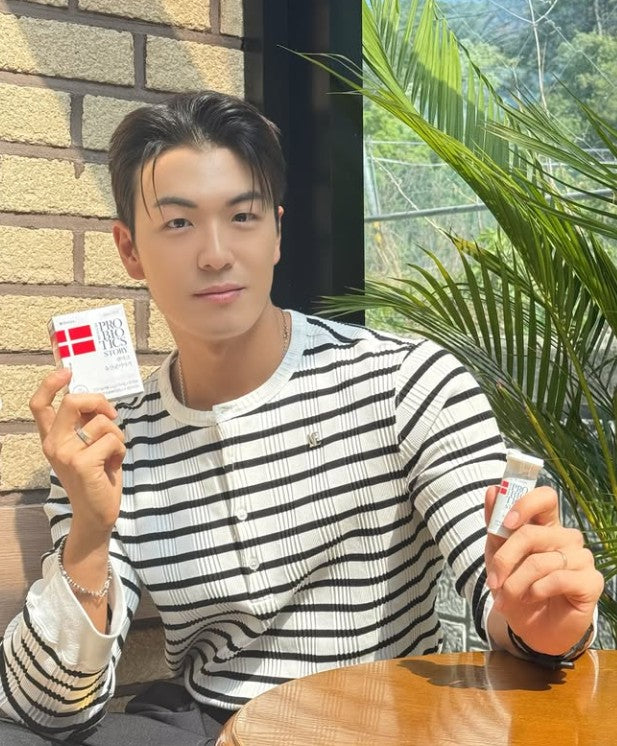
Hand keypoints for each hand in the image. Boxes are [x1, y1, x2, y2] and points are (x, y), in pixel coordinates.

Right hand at [30, 368, 125, 536]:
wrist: (96, 513)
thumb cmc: (97, 476)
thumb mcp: (88, 445)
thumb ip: (87, 424)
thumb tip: (98, 401)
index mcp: (52, 437)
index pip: (39, 405)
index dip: (50, 383)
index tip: (67, 370)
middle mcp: (53, 444)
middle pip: (74, 401)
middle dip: (100, 401)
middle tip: (112, 414)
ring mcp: (65, 453)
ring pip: (102, 422)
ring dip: (117, 435)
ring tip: (112, 454)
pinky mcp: (82, 463)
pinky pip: (113, 439)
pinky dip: (121, 449)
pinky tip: (113, 465)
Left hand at [485, 485, 603, 655]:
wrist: (532, 629)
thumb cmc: (517, 587)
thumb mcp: (497, 555)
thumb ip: (495, 524)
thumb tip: (491, 490)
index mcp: (546, 525)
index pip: (545, 497)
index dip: (525, 504)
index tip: (504, 523)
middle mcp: (566, 537)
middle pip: (532, 533)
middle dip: (505, 559)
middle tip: (493, 581)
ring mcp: (581, 558)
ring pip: (540, 561)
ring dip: (515, 583)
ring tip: (506, 597)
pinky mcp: (591, 581)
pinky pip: (558, 578)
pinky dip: (537, 590)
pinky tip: (533, 597)